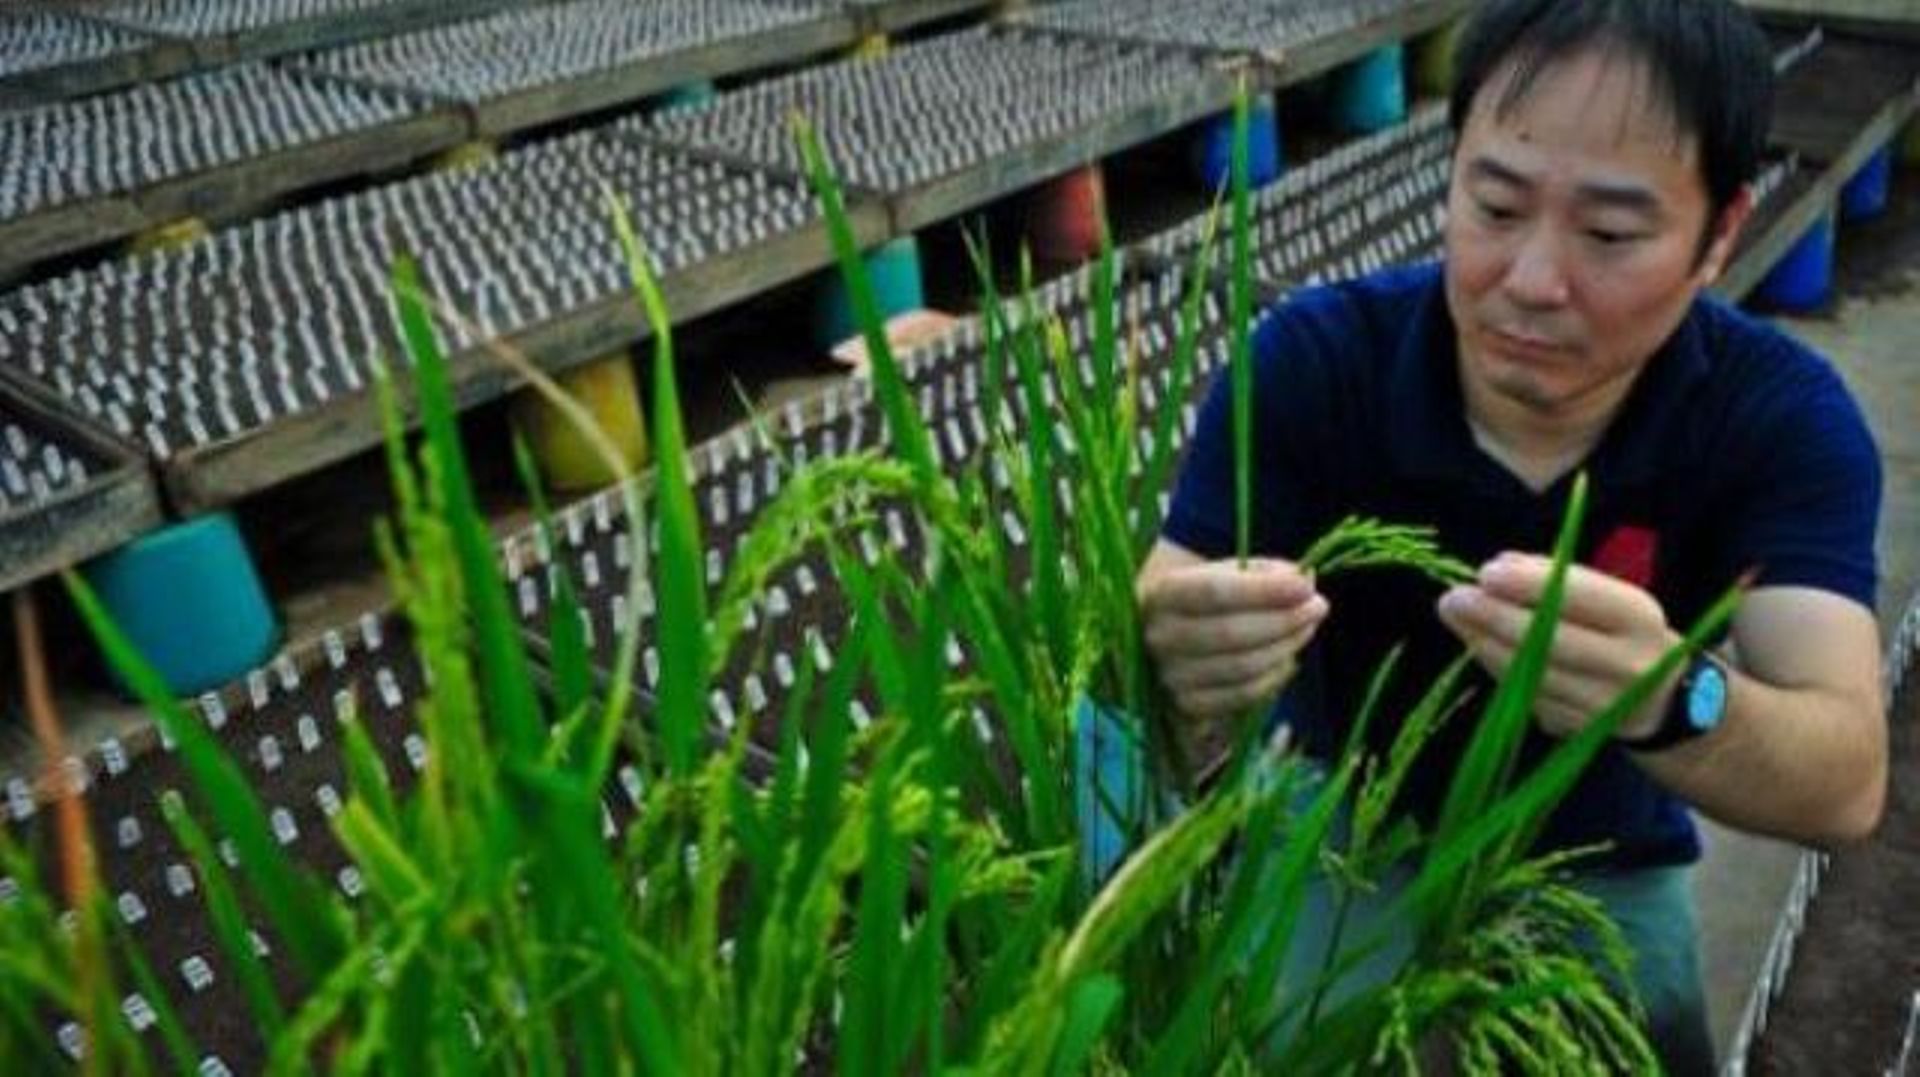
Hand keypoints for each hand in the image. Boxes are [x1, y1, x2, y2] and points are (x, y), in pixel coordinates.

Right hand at [1138, 558, 1328, 722]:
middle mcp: (1159, 637)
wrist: (1169, 634)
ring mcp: (1170, 676)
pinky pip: (1243, 695)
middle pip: (1230, 633)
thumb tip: (1304, 582)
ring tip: (1306, 627)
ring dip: (1285, 647)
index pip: (1213, 592)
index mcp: (1163, 594)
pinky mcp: (1187, 706)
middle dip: (1284, 620)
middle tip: (1318, 606)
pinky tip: (1286, 658)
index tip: (1305, 586)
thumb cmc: (1206, 597)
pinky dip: (1273, 677)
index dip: (1264, 591)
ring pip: (1241, 667)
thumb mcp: (1228, 572)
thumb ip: (1265, 573)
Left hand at [1436, 552, 1681, 739]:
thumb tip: (1501, 565)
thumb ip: (1558, 578)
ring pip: (1533, 676)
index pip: (1581, 598)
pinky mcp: (1582, 731)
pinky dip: (1498, 669)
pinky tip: (1478, 645)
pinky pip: (1530, 698)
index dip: (1530, 585)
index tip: (1487, 572)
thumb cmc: (1624, 632)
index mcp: (1639, 619)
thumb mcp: (1609, 597)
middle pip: (1550, 643)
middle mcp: (1628, 665)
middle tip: (1453, 598)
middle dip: (1495, 618)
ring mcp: (1605, 705)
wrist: (1670, 701)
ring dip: (1486, 645)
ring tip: (1457, 617)